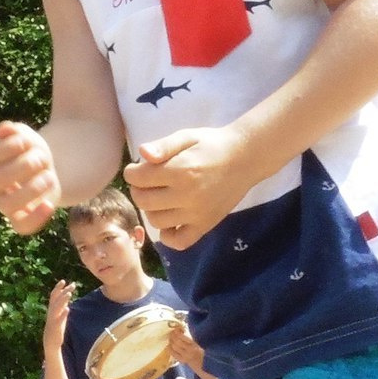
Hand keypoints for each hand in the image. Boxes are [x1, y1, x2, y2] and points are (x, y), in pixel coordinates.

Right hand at [0, 121, 60, 233]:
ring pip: (7, 205)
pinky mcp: (20, 217)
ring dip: (31, 190)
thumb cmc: (29, 149)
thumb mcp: (24, 135)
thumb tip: (5, 130)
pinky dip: (36, 218)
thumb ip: (14, 131)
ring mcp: (2, 203)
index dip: (4, 150)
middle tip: (42, 159)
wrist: (45, 168)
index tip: (25, 141)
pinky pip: (22, 226)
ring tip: (48, 177)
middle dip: (22, 167)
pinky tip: (48, 204)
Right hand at [44, 279, 73, 351]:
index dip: (58, 288)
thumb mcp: (59, 315)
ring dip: (62, 300)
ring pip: (57, 307)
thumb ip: (62, 306)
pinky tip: (68, 309)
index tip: (63, 280)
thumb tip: (66, 297)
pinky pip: (59, 319)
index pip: (54, 295)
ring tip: (69, 293)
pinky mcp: (56, 326)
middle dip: (63, 291)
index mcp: (52, 309)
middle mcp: (51, 312)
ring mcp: (53, 319)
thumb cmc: (56, 328)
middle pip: (56, 299)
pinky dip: (63, 313)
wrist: (50, 342)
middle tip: (72, 285)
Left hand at [124, 126, 254, 249]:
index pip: (138, 178)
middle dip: (138, 189)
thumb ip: (164, 145)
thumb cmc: (212, 144)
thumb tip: (142, 154)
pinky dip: (168, 236)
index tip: (138, 168)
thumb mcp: (187, 136)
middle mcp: (187, 195)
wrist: (246, 158)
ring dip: (150, 209)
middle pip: (143, 200)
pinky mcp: (206, 225)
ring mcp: (196, 214)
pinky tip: (169, 220)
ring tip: (158, 197)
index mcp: (180, 170)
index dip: (132, 172)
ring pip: (156, 221)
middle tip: (147, 182)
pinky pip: (180, 241)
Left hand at [169, 322, 208, 378]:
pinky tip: (169, 345)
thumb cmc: (202, 351)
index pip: (183, 337)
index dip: (178, 332)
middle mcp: (190, 351)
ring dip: (171, 341)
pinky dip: (170, 348)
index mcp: (195, 344)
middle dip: (173, 336)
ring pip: (174, 347)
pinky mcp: (182, 361)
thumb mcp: (199, 342)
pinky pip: (173, 354)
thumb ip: (191, 335)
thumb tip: (182, 326)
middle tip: (172, 332)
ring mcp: (185, 356)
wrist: (204, 364)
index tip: (177, 328)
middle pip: (177, 342)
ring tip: (170, 337)